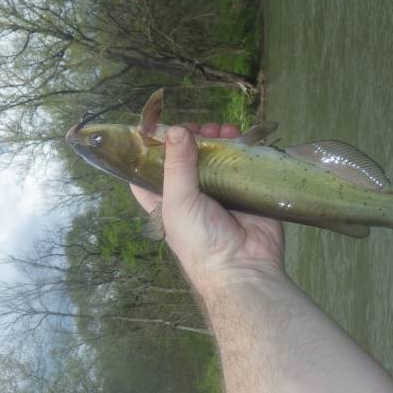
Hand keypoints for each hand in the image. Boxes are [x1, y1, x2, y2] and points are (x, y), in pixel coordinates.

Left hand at [130, 123, 283, 295]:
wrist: (244, 266)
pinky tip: (240, 136)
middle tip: (200, 127)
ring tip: (223, 130)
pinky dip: (240, 147)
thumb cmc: (199, 240)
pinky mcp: (244, 190)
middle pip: (186, 158)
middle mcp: (190, 195)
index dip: (151, 149)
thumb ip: (177, 165)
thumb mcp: (178, 201)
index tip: (159, 127)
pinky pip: (240, 162)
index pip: (148, 172)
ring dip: (217, 139)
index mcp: (166, 201)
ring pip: (214, 156)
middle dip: (191, 138)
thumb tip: (176, 129)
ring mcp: (219, 191)